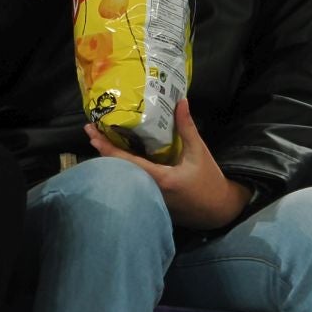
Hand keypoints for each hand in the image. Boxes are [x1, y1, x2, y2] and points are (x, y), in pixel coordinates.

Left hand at [85, 99, 252, 230]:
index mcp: (161, 179)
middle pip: (119, 171)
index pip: (127, 162)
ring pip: (124, 179)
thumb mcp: (199, 152)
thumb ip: (187, 128)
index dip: (107, 148)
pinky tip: (118, 157)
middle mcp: (150, 192)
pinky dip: (122, 170)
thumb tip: (181, 101)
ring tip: (99, 140)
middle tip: (91, 131)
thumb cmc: (210, 181)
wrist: (220, 210)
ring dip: (111, 161)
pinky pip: (132, 185)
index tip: (92, 134)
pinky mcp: (151, 203)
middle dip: (103, 151)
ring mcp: (149, 200)